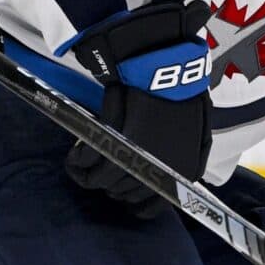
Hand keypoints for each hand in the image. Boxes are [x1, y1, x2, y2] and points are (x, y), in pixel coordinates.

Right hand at [63, 1, 213, 215]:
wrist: (165, 58)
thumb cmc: (176, 89)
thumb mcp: (188, 128)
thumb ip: (173, 156)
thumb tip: (156, 187)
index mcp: (186, 169)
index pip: (150, 206)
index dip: (130, 199)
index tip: (119, 187)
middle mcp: (166, 170)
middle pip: (123, 193)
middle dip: (106, 182)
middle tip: (96, 166)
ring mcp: (142, 156)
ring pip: (104, 182)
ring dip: (88, 173)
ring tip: (82, 158)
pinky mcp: (119, 140)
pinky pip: (90, 164)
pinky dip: (78, 162)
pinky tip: (76, 154)